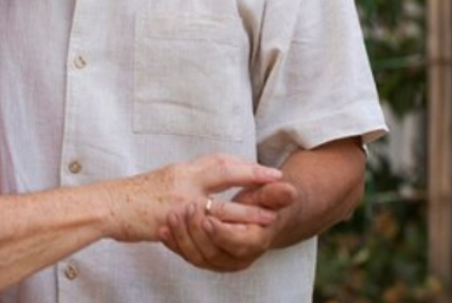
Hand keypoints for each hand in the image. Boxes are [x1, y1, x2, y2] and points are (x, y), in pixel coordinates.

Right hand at [106, 153, 283, 242]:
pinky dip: (224, 230)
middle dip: (253, 175)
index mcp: (182, 169)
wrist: (108, 205)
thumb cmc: (131, 197)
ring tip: (270, 216)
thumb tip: (197, 184)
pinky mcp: (174, 219)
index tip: (262, 167)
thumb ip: (182, 183)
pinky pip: (205, 225)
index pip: (218, 160)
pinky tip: (238, 236)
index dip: (242, 163)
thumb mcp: (161, 182)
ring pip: (222, 203)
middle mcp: (184, 178)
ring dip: (248, 210)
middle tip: (276, 179)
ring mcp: (180, 199)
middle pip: (225, 171)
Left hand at [160, 179, 298, 271]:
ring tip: (170, 217)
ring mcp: (220, 260)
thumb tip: (290, 190)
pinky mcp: (205, 257)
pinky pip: (186, 255)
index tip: (207, 217)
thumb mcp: (270, 196)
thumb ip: (276, 195)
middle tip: (184, 209)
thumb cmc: (263, 204)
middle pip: (212, 253)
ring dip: (181, 238)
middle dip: (196, 232)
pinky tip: (162, 229)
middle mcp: (238, 258)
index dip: (222, 233)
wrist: (257, 217)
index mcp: (255, 242)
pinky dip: (173, 243)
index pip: (238, 244)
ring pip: (196, 257)